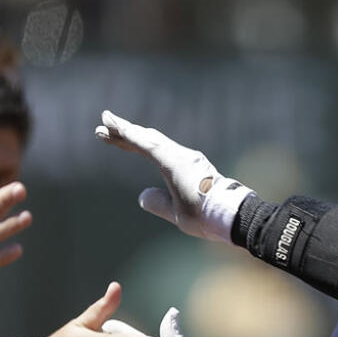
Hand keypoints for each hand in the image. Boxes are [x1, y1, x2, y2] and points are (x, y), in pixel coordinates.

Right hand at [94, 110, 253, 242]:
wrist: (235, 216)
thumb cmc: (205, 215)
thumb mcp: (177, 213)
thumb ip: (158, 203)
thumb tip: (144, 196)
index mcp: (174, 163)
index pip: (144, 143)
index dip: (123, 132)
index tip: (106, 120)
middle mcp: (183, 156)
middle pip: (149, 138)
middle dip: (125, 132)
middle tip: (102, 127)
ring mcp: (190, 160)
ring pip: (158, 143)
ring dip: (137, 139)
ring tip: (116, 136)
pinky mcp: (196, 167)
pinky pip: (167, 152)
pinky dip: (151, 148)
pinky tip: (143, 149)